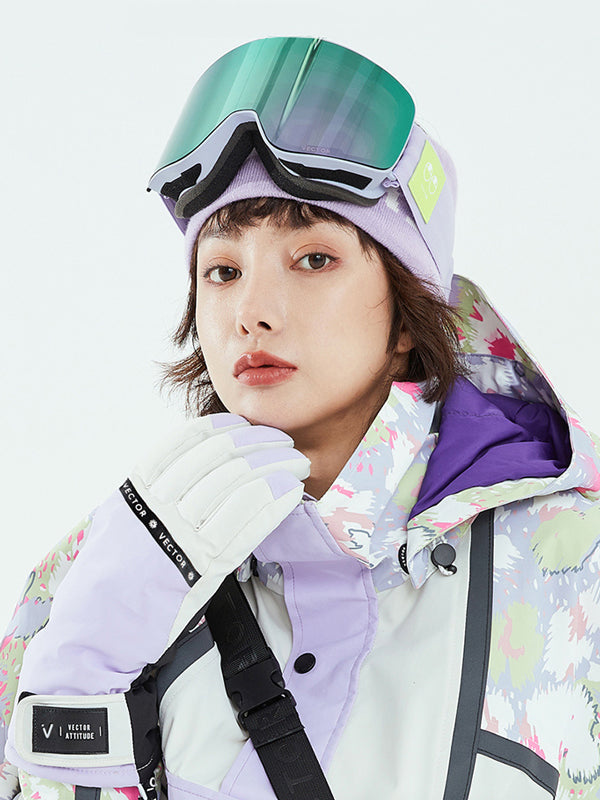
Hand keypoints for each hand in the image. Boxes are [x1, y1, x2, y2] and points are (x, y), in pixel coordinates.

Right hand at [7, 413, 309, 790]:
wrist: (96, 633)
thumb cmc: (108, 577)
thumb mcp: (118, 519)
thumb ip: (152, 491)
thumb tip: (194, 466)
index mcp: (139, 486)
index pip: (192, 439)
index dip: (231, 428)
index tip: (252, 427)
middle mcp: (160, 503)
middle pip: (223, 457)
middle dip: (262, 443)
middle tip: (285, 443)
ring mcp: (182, 534)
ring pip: (240, 485)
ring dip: (277, 468)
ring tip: (299, 464)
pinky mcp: (203, 567)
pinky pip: (247, 525)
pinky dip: (274, 504)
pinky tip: (292, 492)